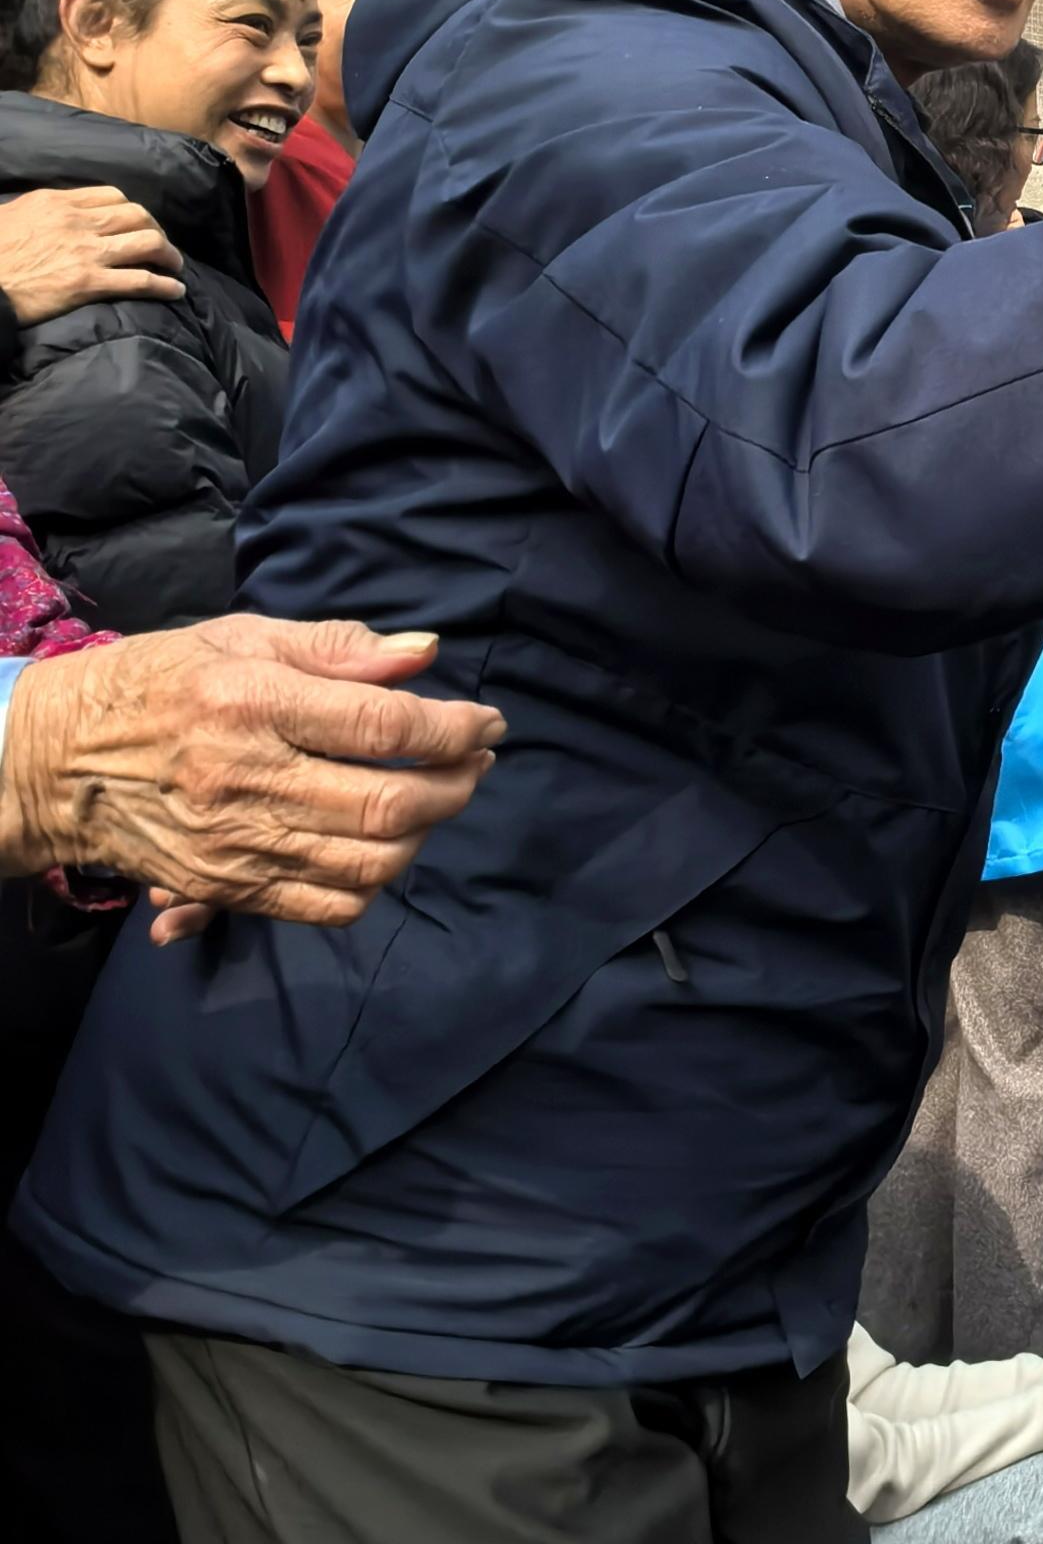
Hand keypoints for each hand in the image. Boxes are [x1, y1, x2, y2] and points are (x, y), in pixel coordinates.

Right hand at [0, 185, 183, 325]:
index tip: (139, 223)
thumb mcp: (13, 215)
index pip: (113, 196)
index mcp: (57, 202)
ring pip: (148, 242)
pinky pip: (140, 281)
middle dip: (157, 230)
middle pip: (138, 216)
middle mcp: (77, 222)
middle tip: (161, 246)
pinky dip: (165, 286)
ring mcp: (86, 253)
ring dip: (169, 255)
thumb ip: (44, 211)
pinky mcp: (88, 283)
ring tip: (174, 266)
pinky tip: (175, 291)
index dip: (133, 210)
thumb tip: (63, 213)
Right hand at [0, 618, 498, 921]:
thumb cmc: (158, 682)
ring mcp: (235, 843)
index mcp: (253, 703)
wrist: (55, 763)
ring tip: (437, 796)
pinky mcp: (225, 886)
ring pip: (369, 863)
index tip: (486, 722)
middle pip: (388, 803)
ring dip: (424, 833)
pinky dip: (374, 882)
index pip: (384, 726)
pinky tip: (382, 843)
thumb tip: (427, 656)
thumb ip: (339, 647)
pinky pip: (326, 906)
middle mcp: (247, 779)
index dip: (455, 727)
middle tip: (476, 761)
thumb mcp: (241, 637)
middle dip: (457, 784)